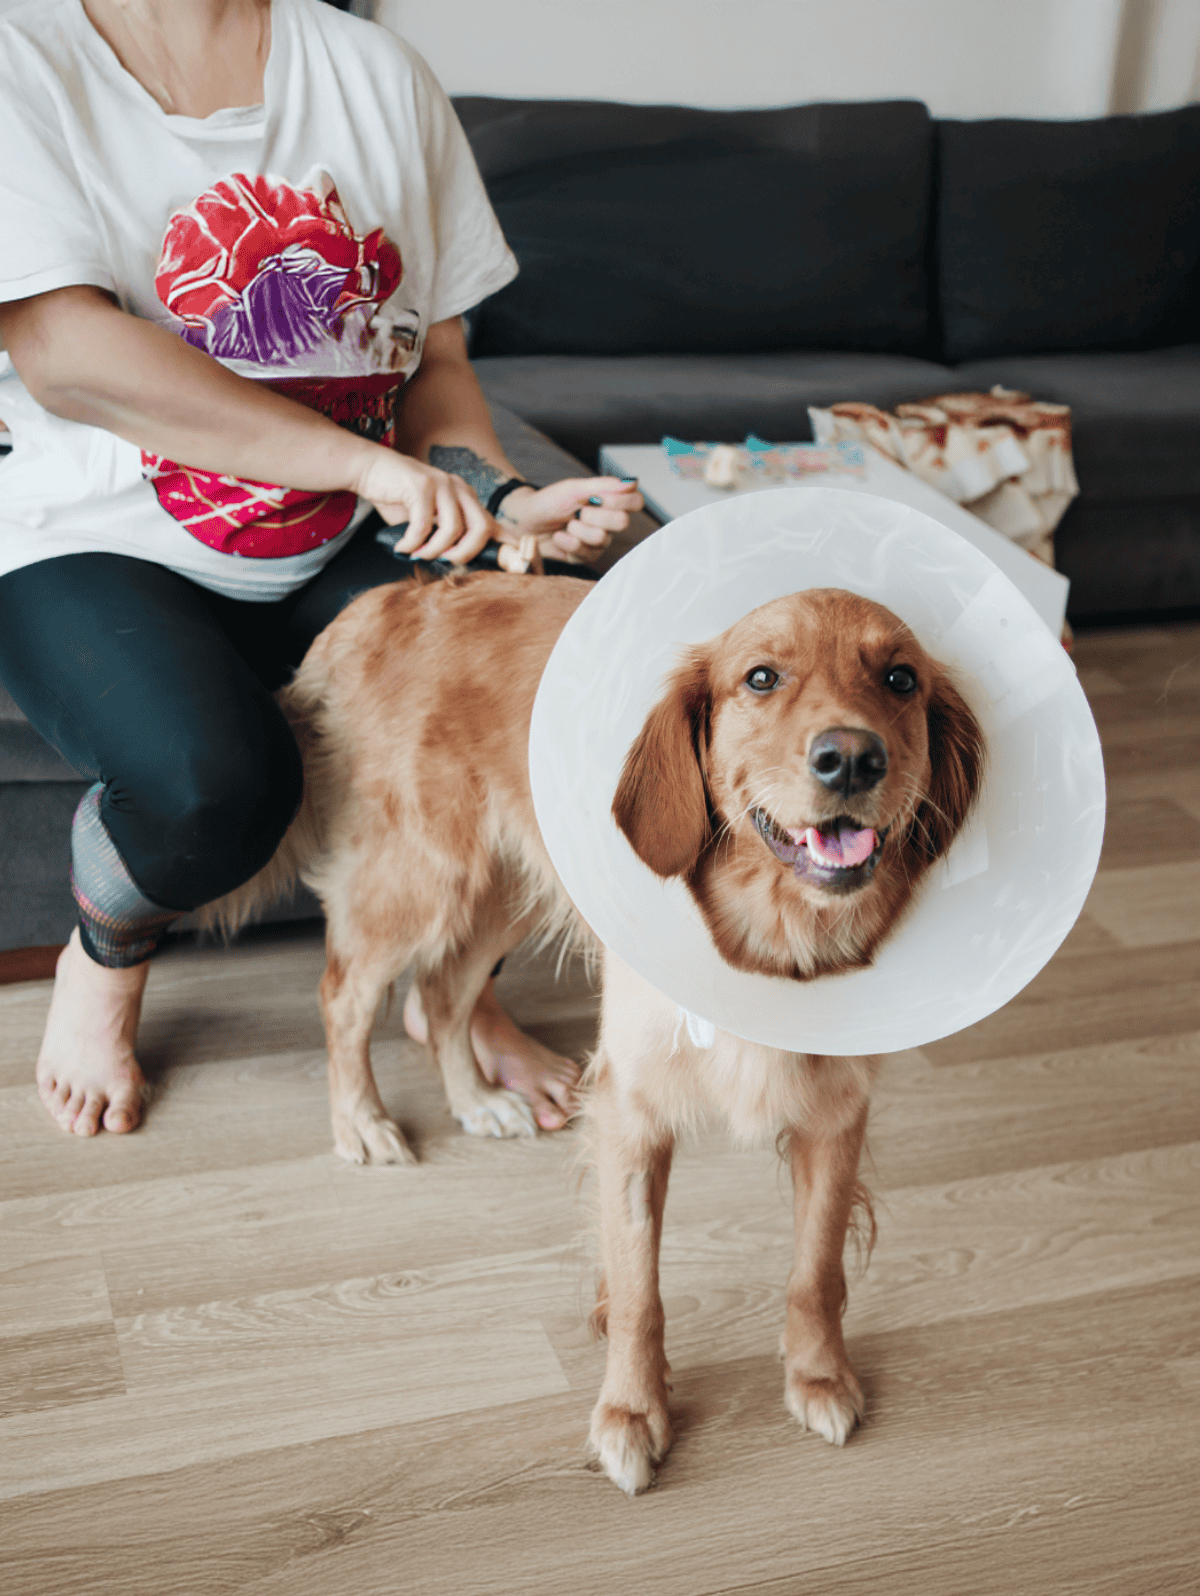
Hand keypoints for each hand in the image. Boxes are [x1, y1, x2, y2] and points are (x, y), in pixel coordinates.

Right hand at [352, 445, 496, 563]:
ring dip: (435, 550)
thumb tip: (461, 565)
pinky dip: (412, 543)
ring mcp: (442, 484)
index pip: (493, 524)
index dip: (505, 547)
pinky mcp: (421, 485)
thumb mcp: (429, 519)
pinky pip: (423, 525)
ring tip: (418, 554)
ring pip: (453, 529)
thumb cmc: (400, 500)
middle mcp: (459, 489)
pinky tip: (403, 548)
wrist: (370, 469)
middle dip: (466, 553)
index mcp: (466, 498)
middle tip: (446, 562)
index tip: (512, 568)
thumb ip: (446, 536)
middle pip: (482, 528)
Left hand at [497, 477, 643, 558]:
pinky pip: (586, 553)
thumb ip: (602, 485)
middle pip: (621, 522)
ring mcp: (598, 541)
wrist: (524, 522)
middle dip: (594, 516)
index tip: (600, 498)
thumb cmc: (547, 502)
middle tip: (578, 511)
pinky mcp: (585, 556)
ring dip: (578, 530)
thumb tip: (631, 482)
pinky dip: (567, 543)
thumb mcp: (573, 488)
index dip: (621, 502)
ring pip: (601, 539)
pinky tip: (559, 536)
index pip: (635, 502)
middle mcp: (608, 522)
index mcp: (609, 501)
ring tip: (566, 524)